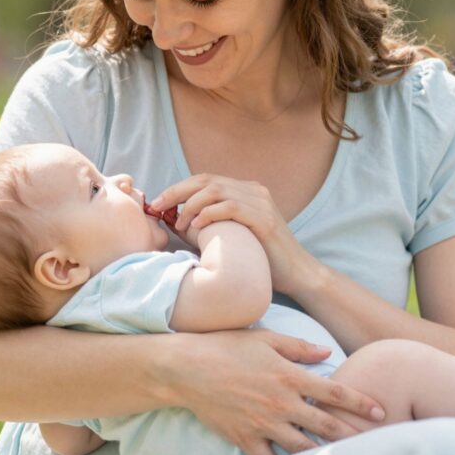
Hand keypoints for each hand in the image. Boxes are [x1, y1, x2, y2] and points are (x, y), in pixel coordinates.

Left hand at [151, 174, 310, 294]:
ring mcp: (261, 202)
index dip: (178, 188)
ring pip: (216, 190)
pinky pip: (230, 207)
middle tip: (158, 207)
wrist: (296, 274)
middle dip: (177, 192)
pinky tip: (195, 226)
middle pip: (207, 180)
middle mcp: (254, 190)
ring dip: (191, 205)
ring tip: (178, 223)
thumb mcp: (230, 235)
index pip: (205, 180)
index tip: (158, 203)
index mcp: (246, 190)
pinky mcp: (264, 218)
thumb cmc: (260, 259)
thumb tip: (173, 219)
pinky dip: (209, 214)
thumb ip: (207, 224)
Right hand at [167, 329, 384, 454]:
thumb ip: (299, 347)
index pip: (334, 392)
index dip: (360, 402)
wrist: (187, 368)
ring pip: (303, 447)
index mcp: (288, 376)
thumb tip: (327, 352)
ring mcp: (262, 424)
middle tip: (375, 442)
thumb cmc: (227, 346)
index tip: (380, 411)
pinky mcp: (245, 439)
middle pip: (325, 425)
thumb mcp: (266, 338)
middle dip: (352, 435)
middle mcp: (280, 403)